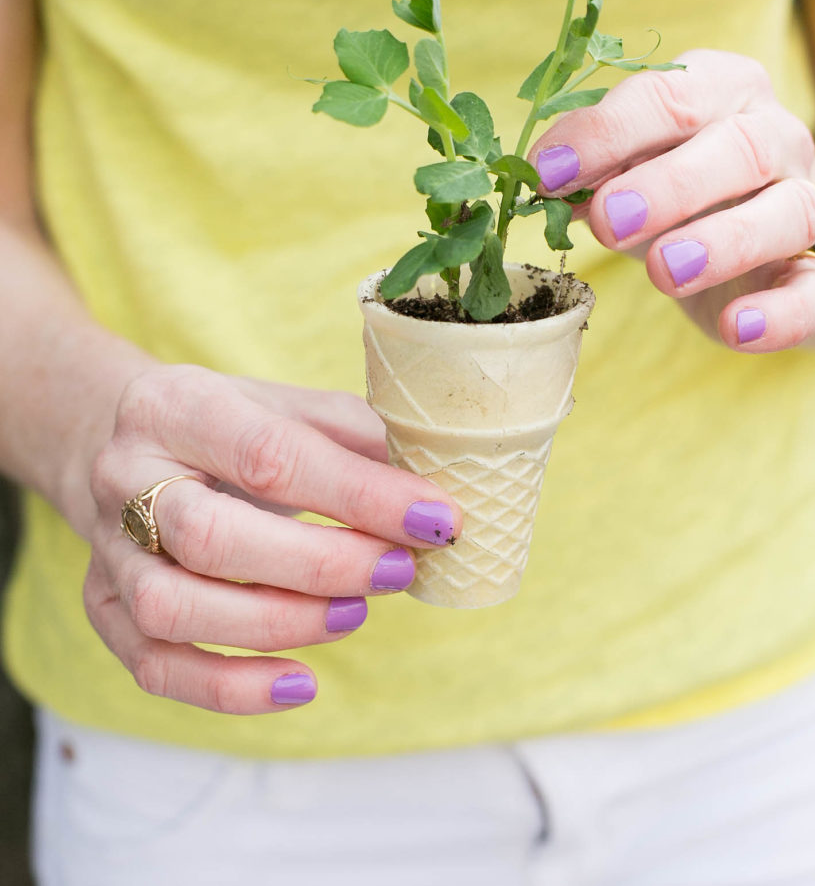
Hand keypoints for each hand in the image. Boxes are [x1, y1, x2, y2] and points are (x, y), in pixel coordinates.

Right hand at [84, 364, 462, 712]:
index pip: (268, 453)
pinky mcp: (102, 607)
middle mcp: (125, 475)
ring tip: (355, 614)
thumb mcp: (287, 404)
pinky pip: (156, 667)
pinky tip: (302, 682)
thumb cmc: (230, 424)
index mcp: (177, 405)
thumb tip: (427, 490)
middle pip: (209, 537)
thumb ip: (353, 437)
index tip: (434, 517)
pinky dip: (232, 688)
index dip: (358, 493)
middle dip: (319, 564)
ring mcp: (106, 547)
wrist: (123, 439)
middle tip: (397, 570)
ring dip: (277, 622)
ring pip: (173, 608)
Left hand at [530, 50, 814, 351]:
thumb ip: (593, 168)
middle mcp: (775, 137)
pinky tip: (736, 329)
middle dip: (671, 184)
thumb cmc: (672, 186)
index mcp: (723, 89)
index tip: (548, 171)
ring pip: (789, 213)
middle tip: (608, 219)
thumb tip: (541, 184)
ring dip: (726, 242)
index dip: (606, 132)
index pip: (671, 96)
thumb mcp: (626, 166)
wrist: (755, 239)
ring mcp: (806, 205)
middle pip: (741, 148)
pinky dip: (780, 314)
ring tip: (666, 272)